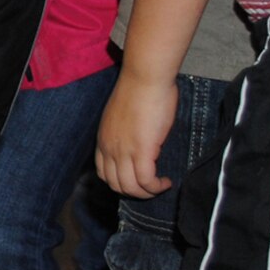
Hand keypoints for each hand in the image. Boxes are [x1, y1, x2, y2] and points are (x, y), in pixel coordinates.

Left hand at [95, 73, 177, 198]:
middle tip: (153, 186)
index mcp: (103, 139)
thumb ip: (126, 132)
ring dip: (147, 192)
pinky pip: (146, 180)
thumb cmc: (140, 89)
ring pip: (130, 187)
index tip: (137, 179)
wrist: (145, 76)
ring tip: (161, 185)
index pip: (103, 173)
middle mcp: (109, 147)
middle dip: (135, 191)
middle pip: (116, 185)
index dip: (120, 182)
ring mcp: (123, 150)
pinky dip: (156, 187)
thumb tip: (139, 141)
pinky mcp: (141, 150)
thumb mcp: (124, 115)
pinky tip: (166, 181)